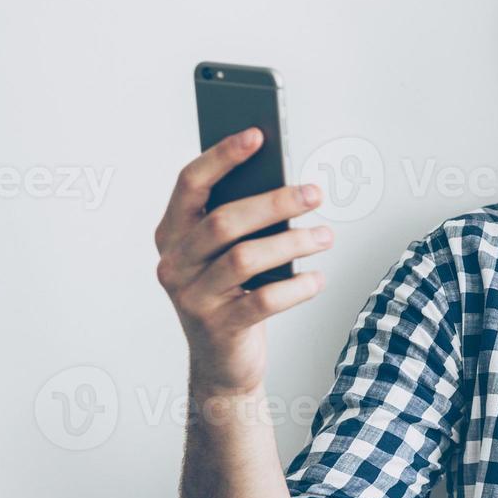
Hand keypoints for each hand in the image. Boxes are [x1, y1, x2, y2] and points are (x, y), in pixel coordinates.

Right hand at [154, 127, 333, 395]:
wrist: (222, 362)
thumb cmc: (233, 292)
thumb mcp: (229, 252)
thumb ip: (243, 219)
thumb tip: (286, 180)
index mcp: (172, 233)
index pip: (190, 183)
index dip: (222, 156)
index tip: (258, 134)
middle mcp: (174, 263)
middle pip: (223, 221)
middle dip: (274, 202)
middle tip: (314, 192)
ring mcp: (192, 297)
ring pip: (244, 258)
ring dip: (292, 242)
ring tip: (325, 235)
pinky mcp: (218, 328)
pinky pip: (263, 301)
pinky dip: (297, 288)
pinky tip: (318, 279)